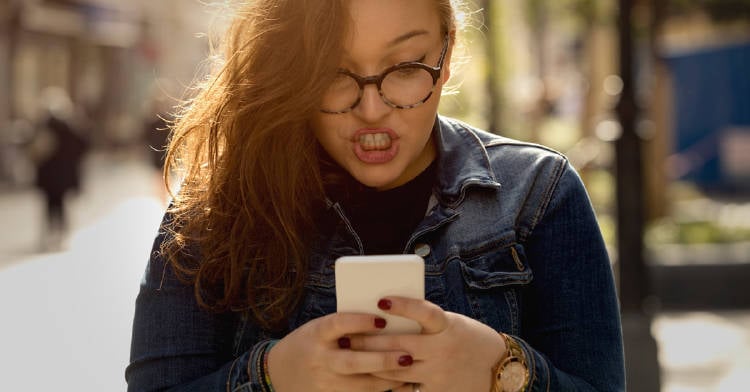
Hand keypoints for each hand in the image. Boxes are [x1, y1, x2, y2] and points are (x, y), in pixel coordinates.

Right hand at [267, 312, 412, 391]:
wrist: (279, 372)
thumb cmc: (309, 342)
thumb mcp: (318, 328)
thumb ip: (344, 327)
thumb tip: (383, 319)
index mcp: (315, 334)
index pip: (337, 324)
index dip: (359, 322)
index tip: (382, 319)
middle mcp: (319, 358)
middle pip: (352, 362)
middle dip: (381, 360)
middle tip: (406, 356)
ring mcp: (323, 382)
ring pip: (360, 385)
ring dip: (386, 380)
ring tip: (408, 371)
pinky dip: (378, 391)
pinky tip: (396, 385)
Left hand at [350, 297, 506, 391]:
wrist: (498, 368)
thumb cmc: (467, 338)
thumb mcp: (451, 324)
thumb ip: (425, 324)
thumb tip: (386, 318)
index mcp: (448, 326)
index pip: (424, 312)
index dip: (404, 306)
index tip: (381, 300)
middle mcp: (443, 349)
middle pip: (399, 344)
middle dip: (370, 341)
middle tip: (348, 337)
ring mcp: (440, 373)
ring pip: (397, 369)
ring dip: (373, 363)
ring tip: (353, 356)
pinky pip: (407, 389)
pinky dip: (390, 384)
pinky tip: (374, 378)